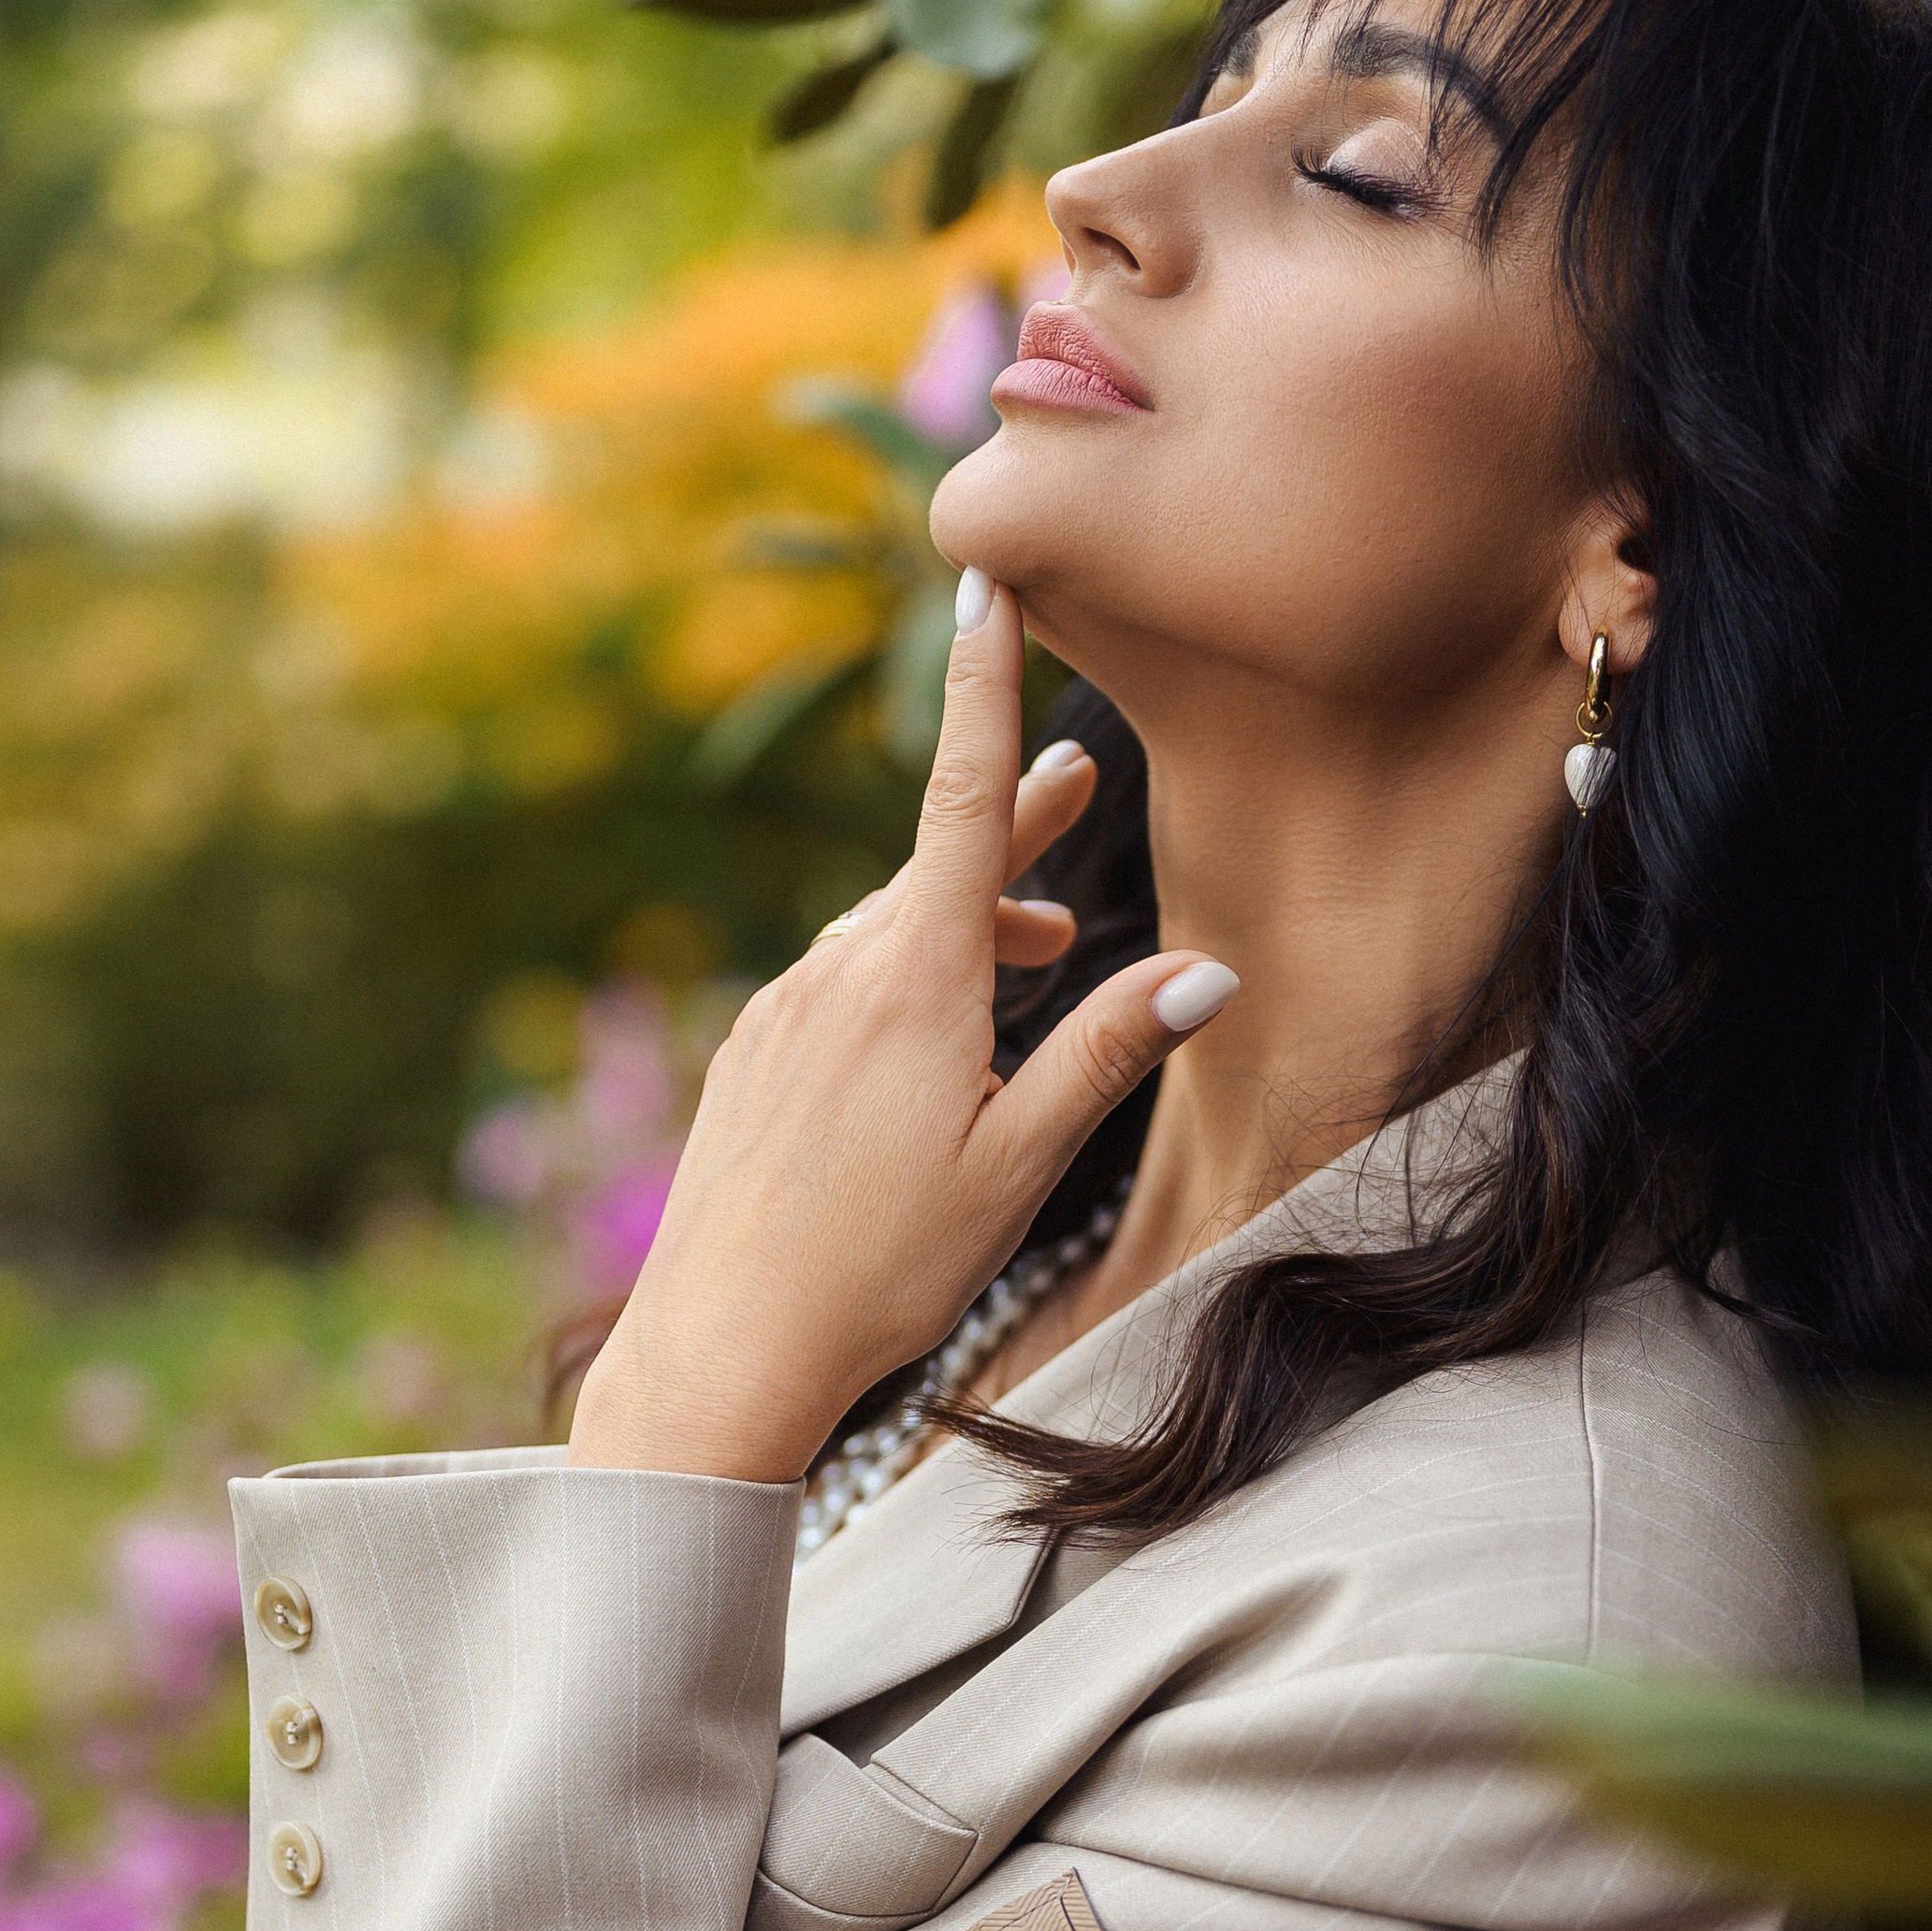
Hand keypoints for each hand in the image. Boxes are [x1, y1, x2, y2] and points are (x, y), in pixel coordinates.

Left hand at [566, 571, 1236, 1482]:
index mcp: (917, 978)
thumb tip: (1210, 973)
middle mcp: (840, 968)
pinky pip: (842, 984)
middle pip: (940, 865)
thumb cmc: (883, 1265)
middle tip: (1081, 781)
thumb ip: (1108, 1054)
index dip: (988, 693)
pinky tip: (934, 1041)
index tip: (985, 585)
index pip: (966, 801)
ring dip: (969, 927)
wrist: (721, 1345)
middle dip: (1019, 830)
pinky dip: (905, 981)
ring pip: (892, 932)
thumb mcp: (1020, 1164)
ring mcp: (785, 1007)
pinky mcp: (752, 1053)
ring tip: (1042, 948)